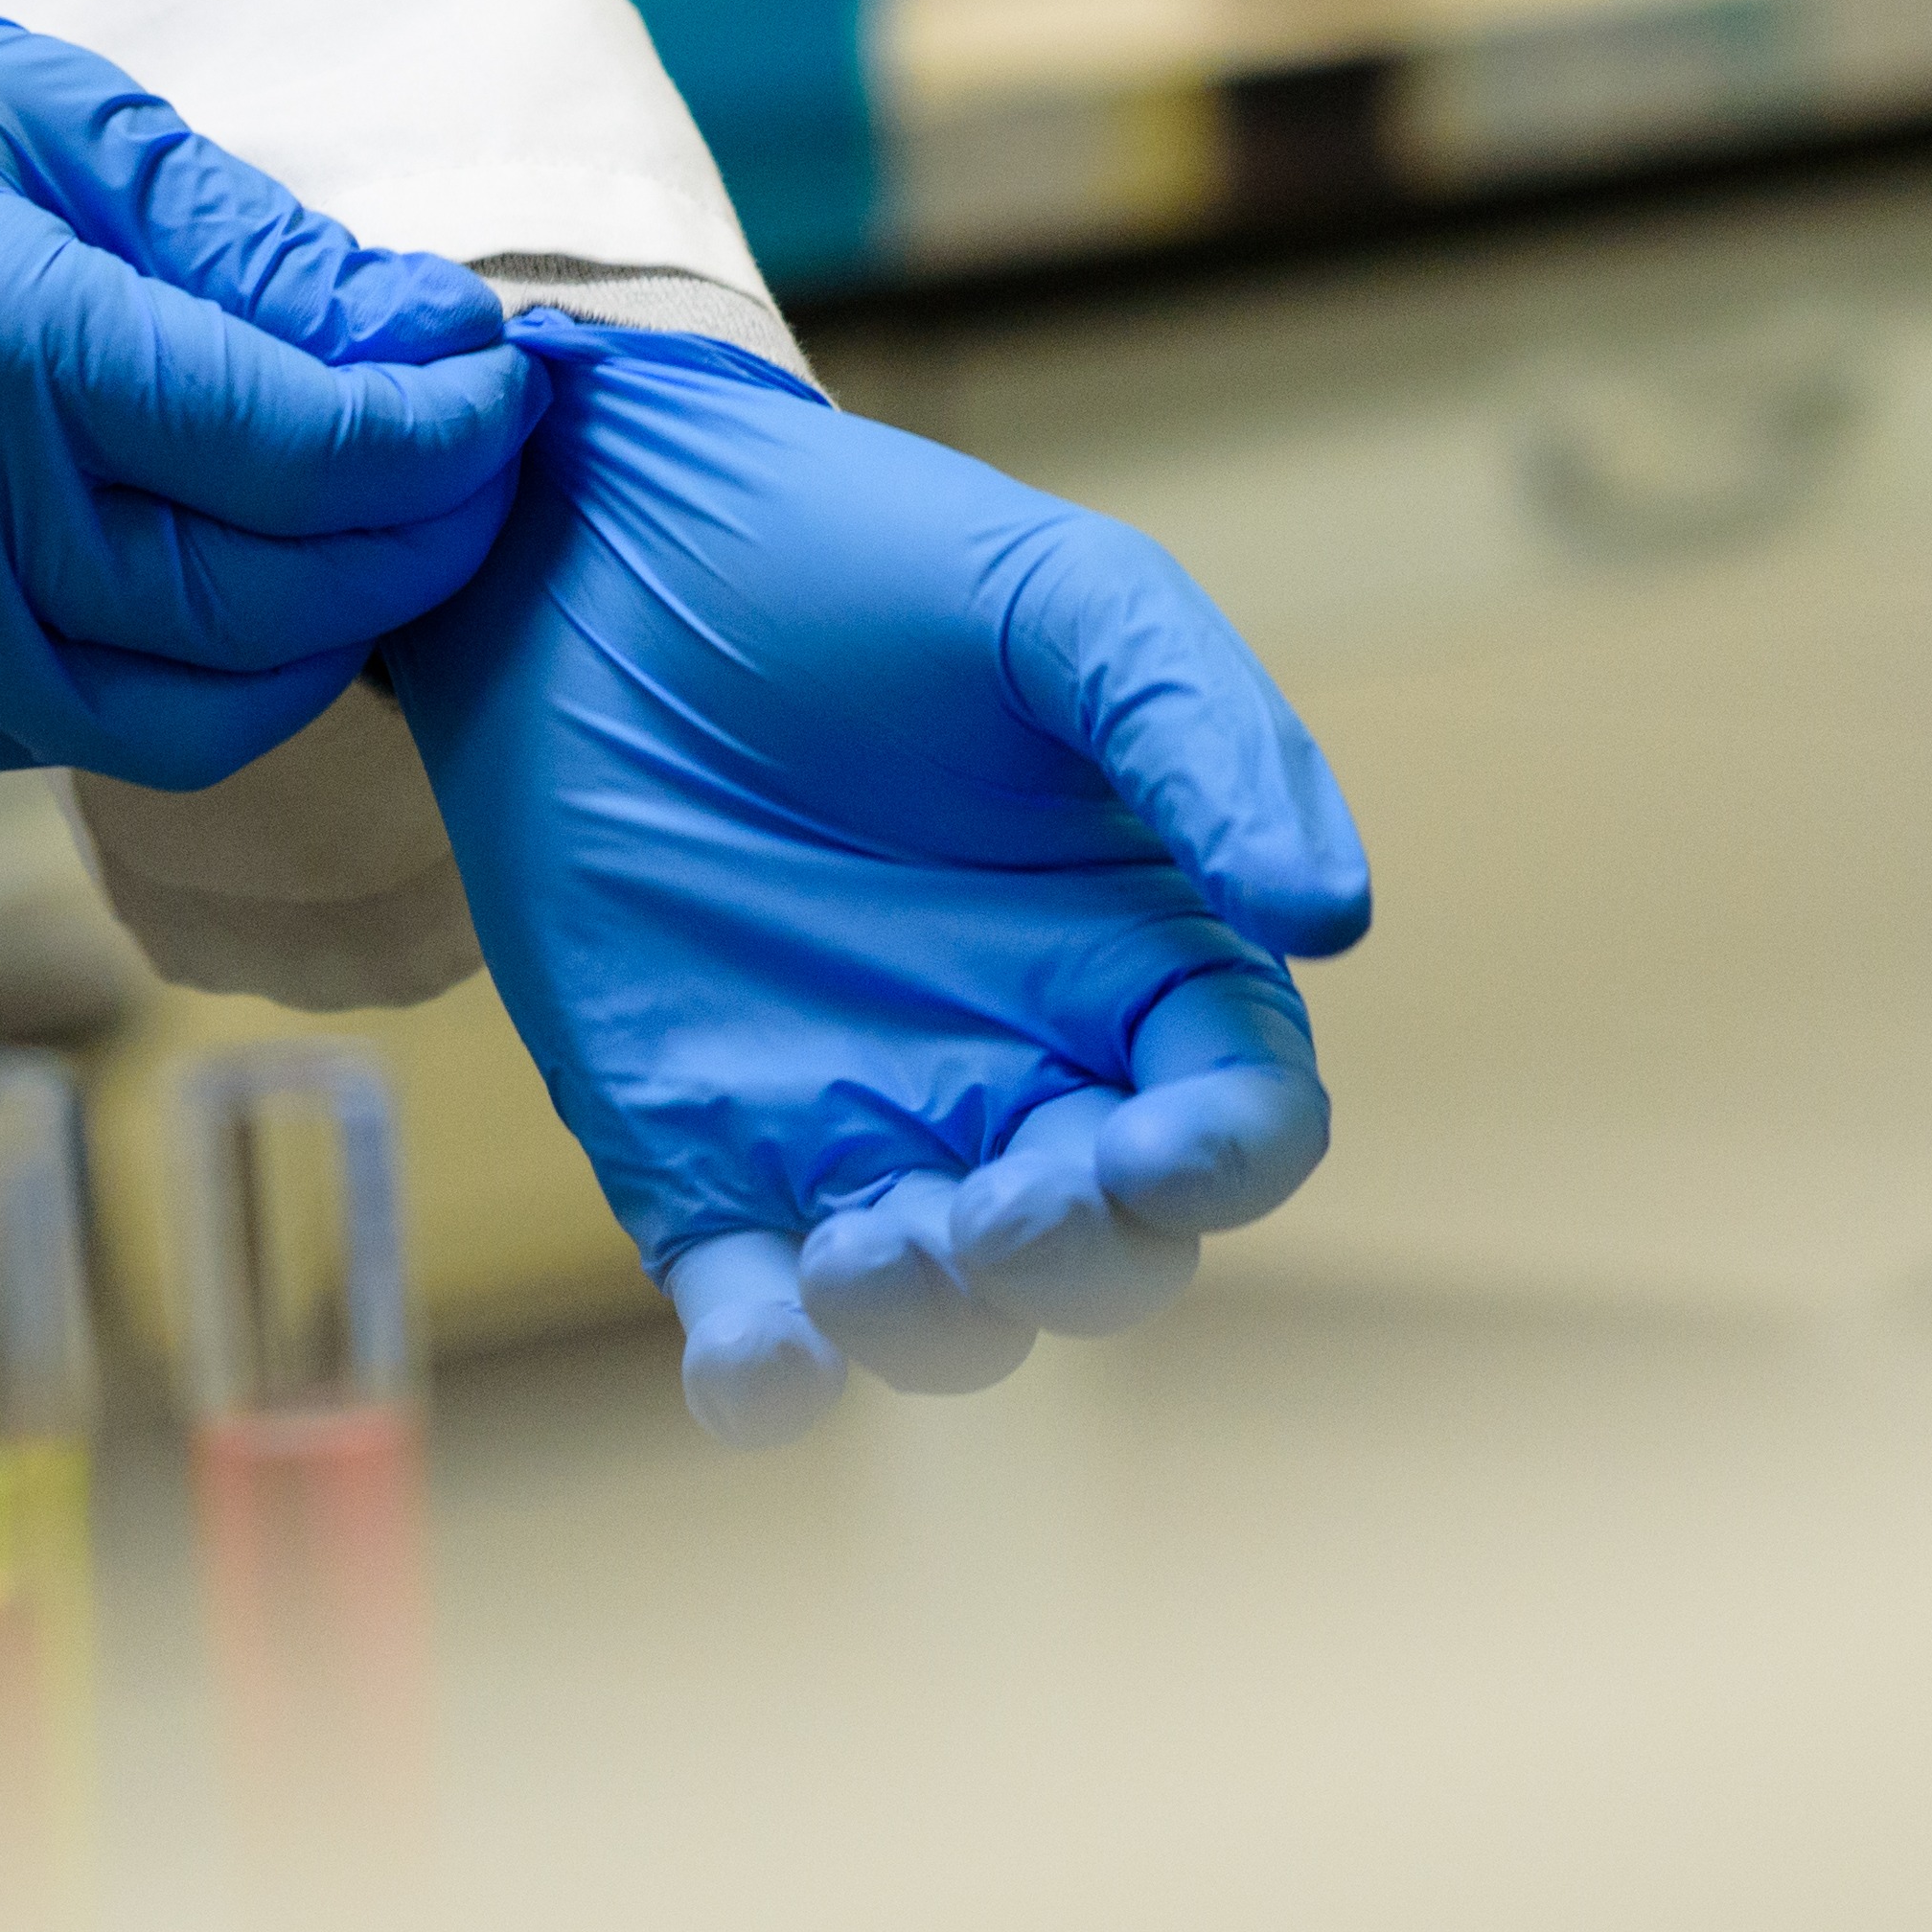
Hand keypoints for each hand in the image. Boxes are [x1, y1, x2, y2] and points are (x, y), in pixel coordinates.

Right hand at [0, 0, 534, 788]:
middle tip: (458, 458)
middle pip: (276, 612)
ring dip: (305, 634)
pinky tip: (184, 559)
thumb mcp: (37, 113)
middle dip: (409, 544)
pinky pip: (62, 725)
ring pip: (188, 717)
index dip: (450, 436)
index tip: (499, 380)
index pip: (315, 457)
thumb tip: (442, 342)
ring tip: (345, 523)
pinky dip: (166, 664)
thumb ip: (252, 252)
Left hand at [386, 319, 1372, 1442]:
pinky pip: (754, 1325)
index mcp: (1139, 961)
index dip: (1218, 1167)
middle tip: (990, 1207)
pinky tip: (757, 1364)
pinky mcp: (701, 1161)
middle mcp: (1021, 1072)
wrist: (595, 551)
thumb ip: (1205, 739)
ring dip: (930, 1326)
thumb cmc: (856, 561)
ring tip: (863, 1249)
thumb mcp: (1067, 603)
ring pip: (950, 1320)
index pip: (1237, 1125)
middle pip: (1110, 1255)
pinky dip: (765, 1381)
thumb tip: (1335, 920)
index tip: (1154, 1153)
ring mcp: (862, 1131)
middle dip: (1074, 1264)